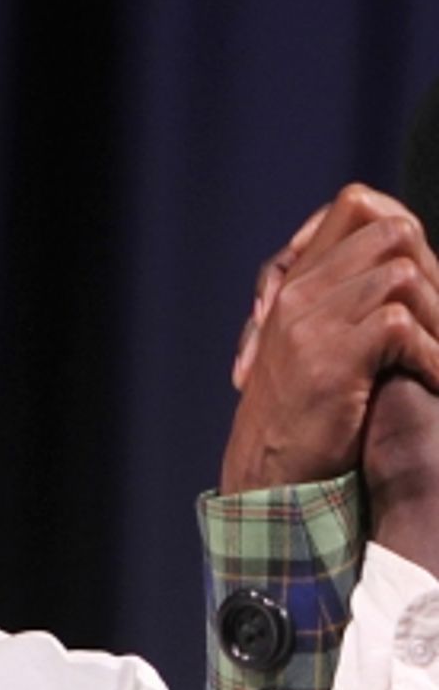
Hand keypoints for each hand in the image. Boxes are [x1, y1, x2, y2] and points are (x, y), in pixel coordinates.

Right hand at [221, 183, 438, 493]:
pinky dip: (429, 355)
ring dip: (436, 318)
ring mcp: (310, 324)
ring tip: (437, 356)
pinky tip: (432, 380)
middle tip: (437, 322)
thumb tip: (405, 270)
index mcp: (294, 287)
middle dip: (433, 274)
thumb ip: (339, 307)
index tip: (418, 277)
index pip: (353, 206)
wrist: (267, 483)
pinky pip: (399, 325)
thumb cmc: (298, 428)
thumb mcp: (308, 353)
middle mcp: (299, 295)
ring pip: (402, 274)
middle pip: (391, 231)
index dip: (397, 223)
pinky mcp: (329, 358)